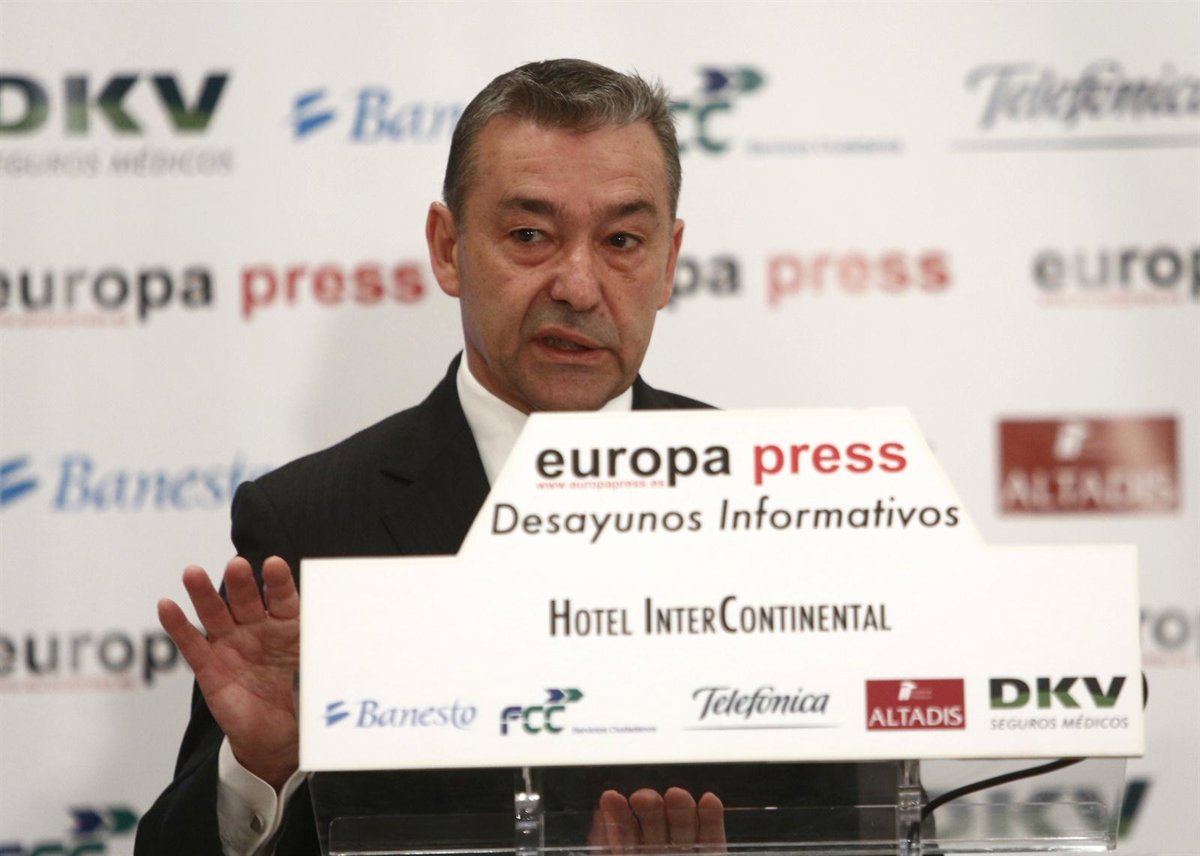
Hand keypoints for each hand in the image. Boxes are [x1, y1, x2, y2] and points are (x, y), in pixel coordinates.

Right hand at [158, 556, 299, 789]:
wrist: (279, 735)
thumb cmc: (301, 696)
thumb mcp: (315, 675)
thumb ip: (318, 660)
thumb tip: (340, 650)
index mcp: (288, 625)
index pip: (283, 599)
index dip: (278, 583)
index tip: (274, 565)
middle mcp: (258, 629)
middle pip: (247, 601)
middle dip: (241, 583)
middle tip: (237, 564)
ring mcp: (231, 645)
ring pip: (216, 614)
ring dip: (203, 594)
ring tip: (192, 573)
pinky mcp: (209, 668)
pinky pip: (192, 644)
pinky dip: (178, 625)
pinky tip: (167, 605)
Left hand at [587, 787, 725, 850]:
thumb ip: (610, 844)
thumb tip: (601, 819)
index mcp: (633, 855)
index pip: (623, 835)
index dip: (618, 816)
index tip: (611, 798)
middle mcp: (659, 855)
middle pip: (654, 826)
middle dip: (649, 809)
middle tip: (643, 796)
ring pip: (684, 830)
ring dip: (680, 810)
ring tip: (675, 794)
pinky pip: (714, 841)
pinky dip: (713, 821)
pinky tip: (709, 801)